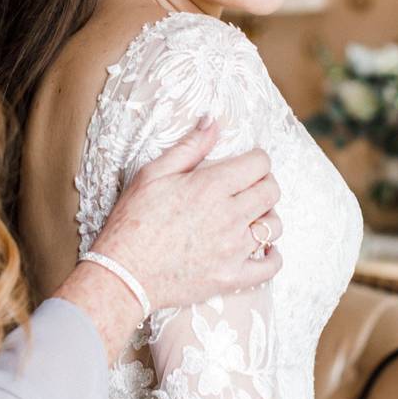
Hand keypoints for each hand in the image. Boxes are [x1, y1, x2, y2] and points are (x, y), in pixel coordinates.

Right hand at [90, 119, 283, 310]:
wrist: (123, 274)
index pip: (259, 163)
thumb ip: (188, 147)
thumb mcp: (152, 175)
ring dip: (267, 217)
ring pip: (274, 226)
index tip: (248, 164)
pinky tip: (264, 249)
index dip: (257, 159)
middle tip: (250, 187)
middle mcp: (229, 216)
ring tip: (251, 216)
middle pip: (271, 192)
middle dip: (265, 183)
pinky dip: (273, 256)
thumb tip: (212, 121)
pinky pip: (271, 266)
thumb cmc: (132, 222)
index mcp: (211, 186)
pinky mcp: (232, 277)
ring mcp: (233, 249)